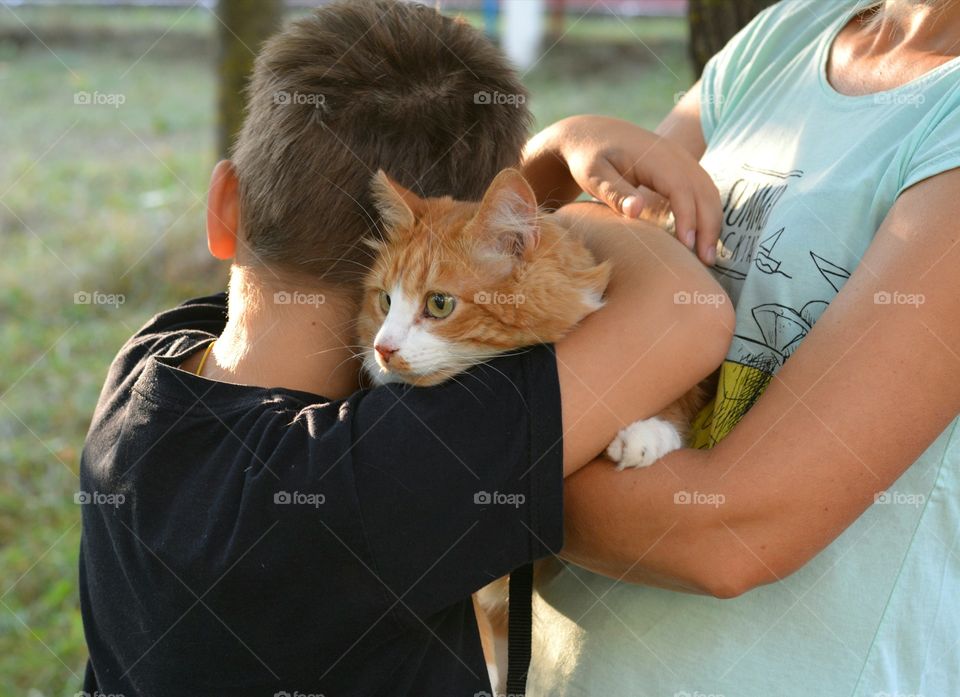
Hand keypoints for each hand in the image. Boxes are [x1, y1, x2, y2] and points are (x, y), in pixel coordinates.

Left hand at [530, 115, 721, 264]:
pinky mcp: (680, 165)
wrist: (591, 133)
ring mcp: (680, 158)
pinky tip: (702, 236)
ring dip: (712, 222)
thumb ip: (616, 193)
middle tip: (706, 262)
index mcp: (654, 157)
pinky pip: (702, 189)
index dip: (687, 218)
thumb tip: (637, 211)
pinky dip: (707, 212)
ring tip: (707, 256)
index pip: (681, 189)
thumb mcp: (594, 175)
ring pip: (707, 190)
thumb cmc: (589, 157)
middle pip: (702, 191)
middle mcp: (674, 154)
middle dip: (708, 226)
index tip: (687, 246)